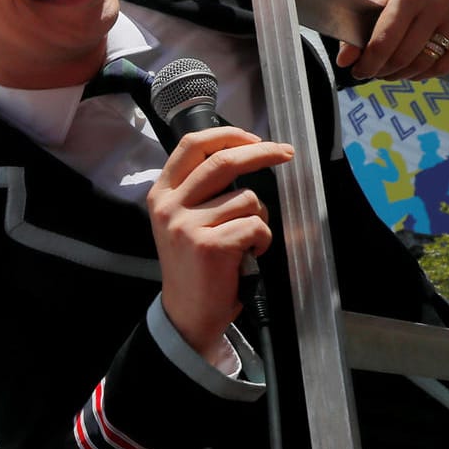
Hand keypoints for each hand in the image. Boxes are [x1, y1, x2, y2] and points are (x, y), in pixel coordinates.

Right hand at [147, 126, 292, 354]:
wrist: (187, 313)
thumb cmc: (194, 265)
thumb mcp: (182, 220)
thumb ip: (199, 190)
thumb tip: (243, 155)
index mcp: (162, 194)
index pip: (191, 145)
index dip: (227, 135)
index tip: (253, 138)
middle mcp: (170, 206)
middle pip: (224, 162)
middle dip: (263, 153)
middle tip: (286, 153)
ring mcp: (188, 225)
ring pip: (248, 199)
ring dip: (260, 218)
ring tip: (246, 241)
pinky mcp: (211, 245)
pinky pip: (256, 226)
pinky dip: (262, 240)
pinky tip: (249, 255)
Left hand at [336, 0, 448, 80]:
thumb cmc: (398, 1)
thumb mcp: (373, 10)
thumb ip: (354, 36)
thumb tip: (345, 62)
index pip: (384, 41)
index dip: (368, 63)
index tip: (358, 72)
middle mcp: (439, 2)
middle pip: (404, 57)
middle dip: (382, 71)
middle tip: (374, 72)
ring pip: (424, 65)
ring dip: (402, 75)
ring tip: (391, 71)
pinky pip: (445, 67)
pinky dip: (425, 74)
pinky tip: (414, 68)